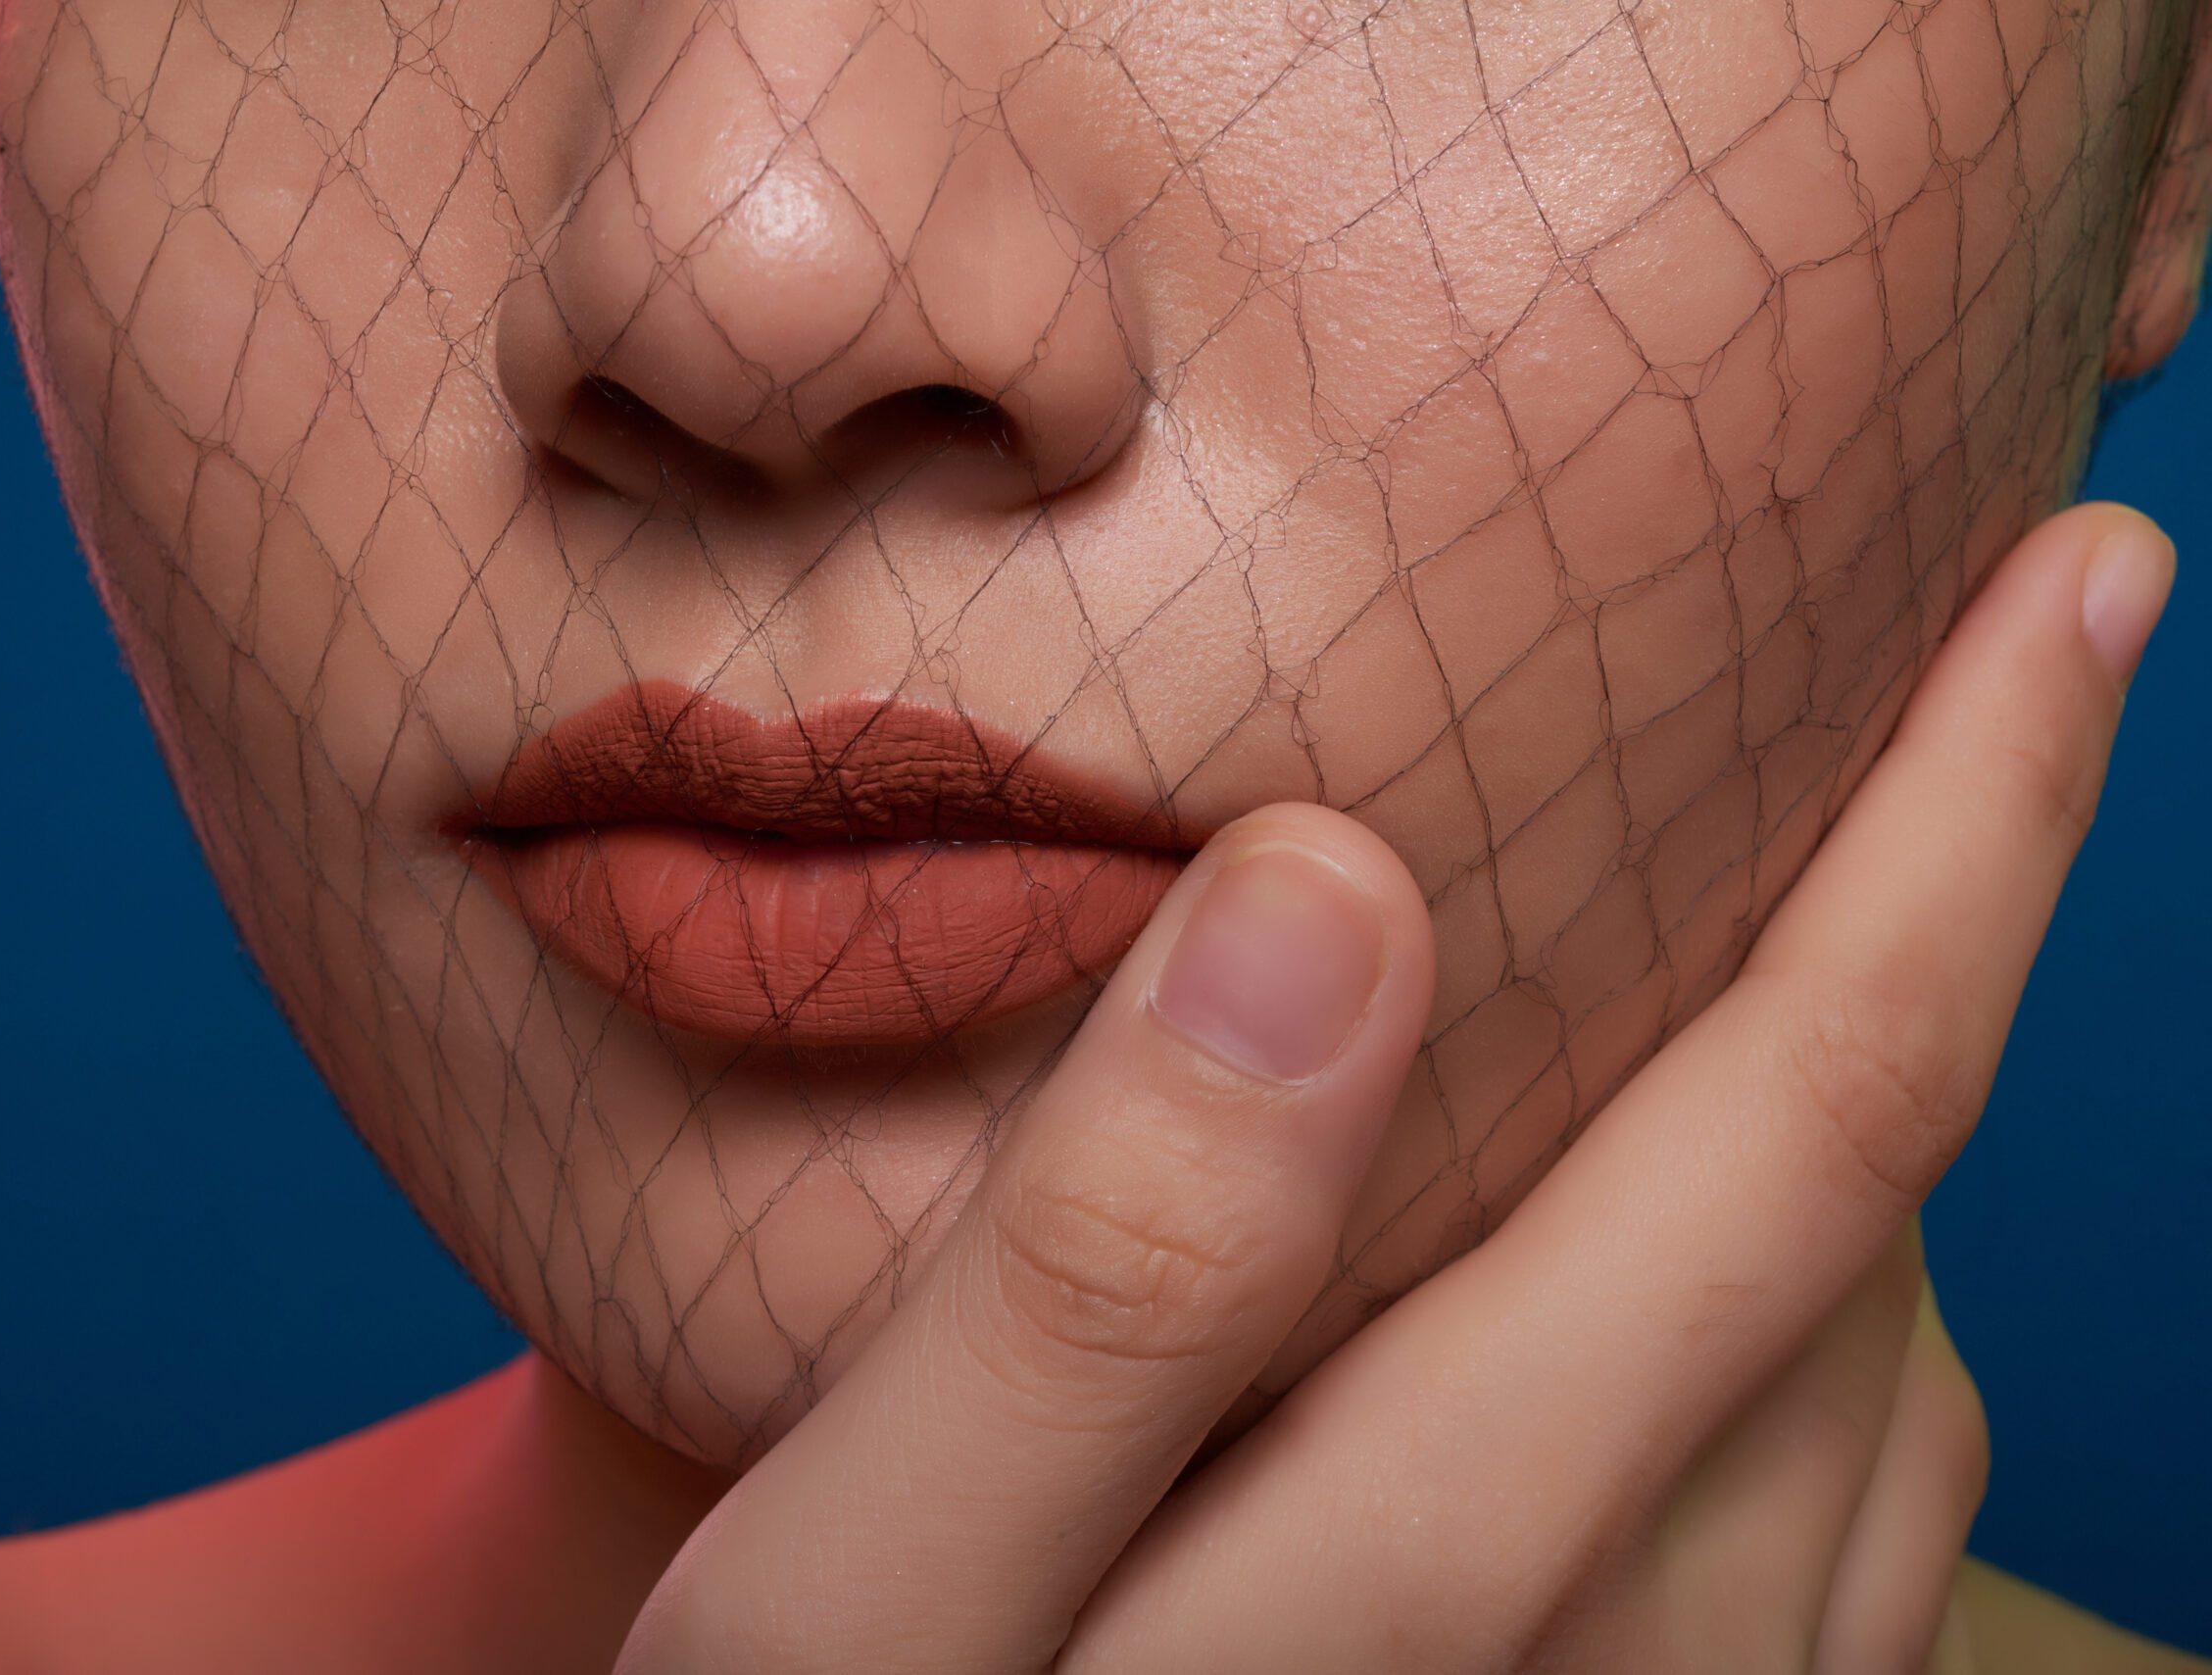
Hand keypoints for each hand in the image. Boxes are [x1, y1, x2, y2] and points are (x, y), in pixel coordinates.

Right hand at [610, 502, 2174, 1674]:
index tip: (2073, 579)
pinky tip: (1690, 1300)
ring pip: (1881, 1411)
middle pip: (1873, 1257)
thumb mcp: (850, 1582)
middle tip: (1909, 710)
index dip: (1965, 835)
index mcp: (1440, 1567)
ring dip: (1870, 1155)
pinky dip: (1815, 1363)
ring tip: (1774, 960)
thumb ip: (1093, 1267)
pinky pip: (1832, 1575)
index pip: (1803, 1132)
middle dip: (1931, 951)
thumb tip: (1332, 897)